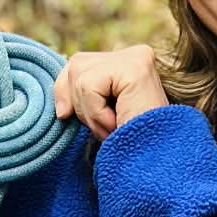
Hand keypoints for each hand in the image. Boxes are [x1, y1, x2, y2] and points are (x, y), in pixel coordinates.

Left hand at [51, 46, 170, 142]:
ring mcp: (136, 58)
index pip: (79, 64)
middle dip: (79, 103)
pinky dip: (96, 112)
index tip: (69, 117)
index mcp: (127, 62)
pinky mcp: (135, 67)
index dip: (65, 92)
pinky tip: (117, 123)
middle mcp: (134, 54)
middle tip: (106, 126)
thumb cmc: (131, 145)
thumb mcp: (100, 117)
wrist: (157, 162)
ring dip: (89, 113)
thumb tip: (60, 106)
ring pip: (80, 77)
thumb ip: (82, 98)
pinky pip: (90, 86)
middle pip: (76, 64)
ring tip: (113, 127)